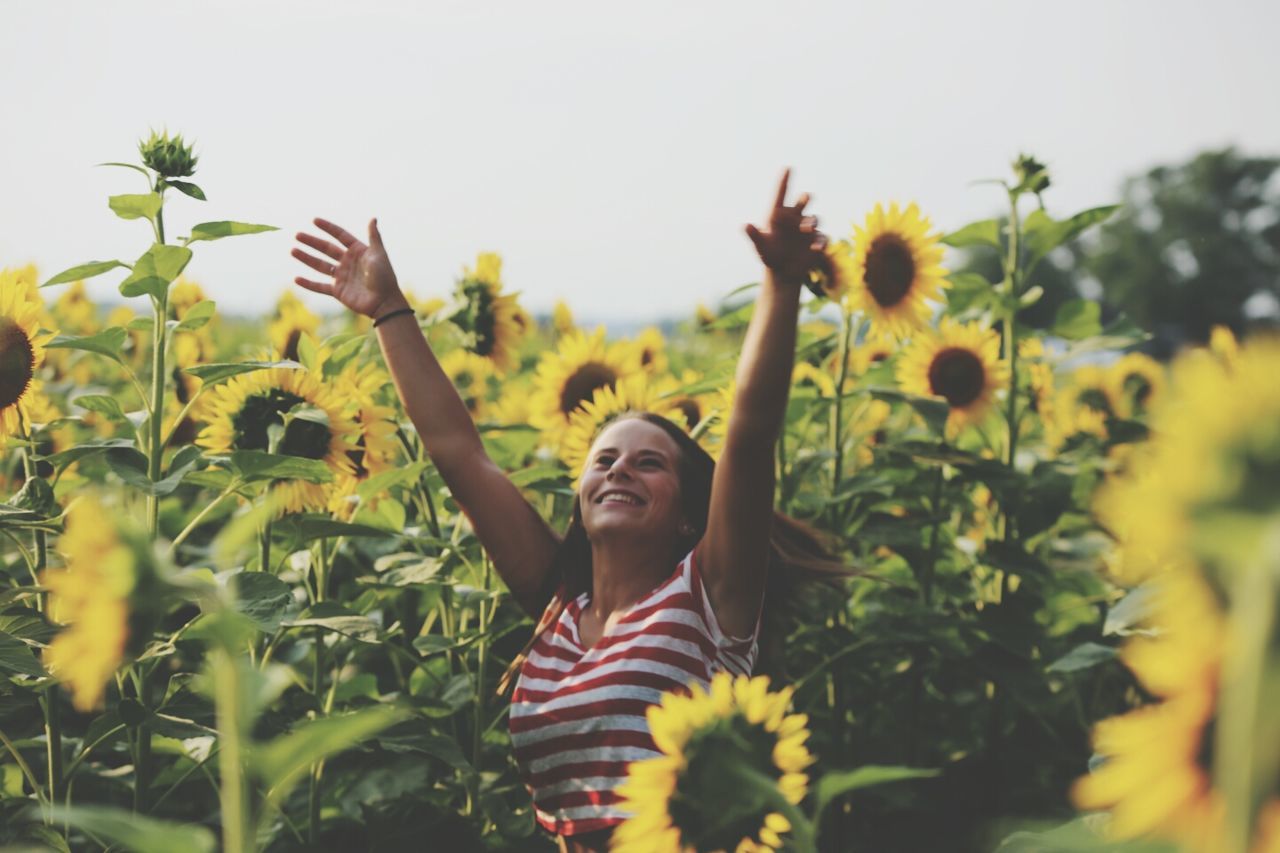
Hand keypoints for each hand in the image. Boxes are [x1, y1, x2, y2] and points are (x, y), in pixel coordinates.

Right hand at [292, 218, 405, 318]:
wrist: (384, 303)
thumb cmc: (384, 277)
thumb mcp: (379, 254)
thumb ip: (374, 237)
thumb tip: (373, 218)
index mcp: (358, 251)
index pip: (340, 236)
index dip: (328, 228)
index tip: (314, 220)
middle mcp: (348, 262)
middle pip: (327, 249)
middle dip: (312, 242)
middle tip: (297, 235)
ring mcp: (342, 277)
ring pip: (320, 265)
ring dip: (306, 258)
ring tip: (293, 250)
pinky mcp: (338, 291)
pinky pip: (320, 286)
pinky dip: (308, 284)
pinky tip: (296, 278)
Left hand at [744, 169, 827, 287]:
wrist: (784, 271)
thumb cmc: (770, 256)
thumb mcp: (761, 247)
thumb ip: (754, 236)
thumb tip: (745, 225)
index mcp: (779, 215)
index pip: (781, 195)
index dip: (784, 181)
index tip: (787, 168)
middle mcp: (795, 217)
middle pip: (803, 202)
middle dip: (804, 199)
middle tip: (805, 197)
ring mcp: (808, 228)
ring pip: (814, 218)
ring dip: (811, 221)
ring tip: (806, 229)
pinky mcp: (817, 240)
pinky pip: (822, 237)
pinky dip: (820, 241)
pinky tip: (815, 247)